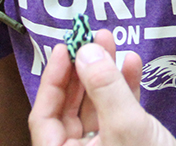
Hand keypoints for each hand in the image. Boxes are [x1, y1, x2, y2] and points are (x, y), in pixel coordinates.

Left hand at [28, 29, 175, 145]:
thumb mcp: (126, 127)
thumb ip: (105, 89)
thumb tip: (87, 53)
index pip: (44, 116)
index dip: (52, 80)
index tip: (64, 49)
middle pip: (69, 108)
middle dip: (82, 70)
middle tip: (91, 40)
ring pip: (95, 106)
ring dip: (105, 74)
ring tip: (113, 45)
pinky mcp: (125, 144)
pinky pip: (117, 112)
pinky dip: (124, 88)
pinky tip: (131, 66)